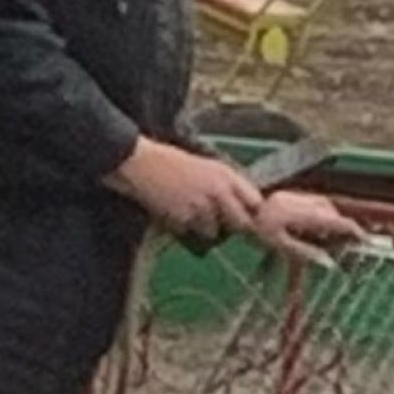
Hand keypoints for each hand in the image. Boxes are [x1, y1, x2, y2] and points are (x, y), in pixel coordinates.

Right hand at [105, 137, 262, 241]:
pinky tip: (173, 211)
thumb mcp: (205, 166)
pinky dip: (183, 227)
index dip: (253, 213)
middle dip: (234, 227)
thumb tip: (246, 207)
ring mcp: (202, 207)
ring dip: (204, 228)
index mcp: (225, 174)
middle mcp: (218, 191)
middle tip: (221, 224)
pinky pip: (191, 232)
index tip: (247, 217)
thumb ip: (226, 185)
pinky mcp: (184, 219)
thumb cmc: (169, 162)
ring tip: (188, 210)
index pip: (255, 201)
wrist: (137, 161)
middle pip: (242, 224)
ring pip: (214, 232)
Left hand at [253, 190, 366, 267]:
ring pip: (323, 206)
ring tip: (338, 234)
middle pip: (330, 213)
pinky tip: (320, 225)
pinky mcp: (289, 196)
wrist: (238, 209)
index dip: (351, 230)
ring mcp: (294, 196)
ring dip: (333, 220)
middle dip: (343, 225)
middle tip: (354, 239)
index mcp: (300, 214)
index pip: (333, 221)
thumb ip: (306, 253)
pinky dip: (322, 214)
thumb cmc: (258, 231)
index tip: (364, 239)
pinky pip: (314, 204)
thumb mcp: (281, 247)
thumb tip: (329, 262)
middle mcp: (300, 201)